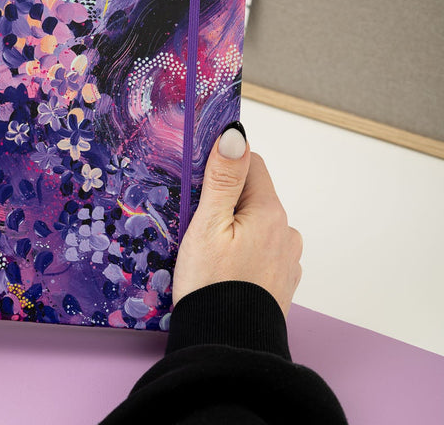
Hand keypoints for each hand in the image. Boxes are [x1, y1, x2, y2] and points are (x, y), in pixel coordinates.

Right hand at [172, 123, 302, 315]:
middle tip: (196, 223)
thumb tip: (235, 134)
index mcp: (270, 212)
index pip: (251, 163)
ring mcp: (286, 259)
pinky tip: (222, 268)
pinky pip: (259, 250)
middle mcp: (286, 232)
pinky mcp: (280, 282)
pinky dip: (242, 252)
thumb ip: (223, 178)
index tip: (200, 183)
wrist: (227, 348)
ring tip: (206, 251)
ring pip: (254, 223)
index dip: (223, 166)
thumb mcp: (207, 224)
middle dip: (224, 201)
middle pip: (252, 195)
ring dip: (233, 228)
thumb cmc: (212, 286)